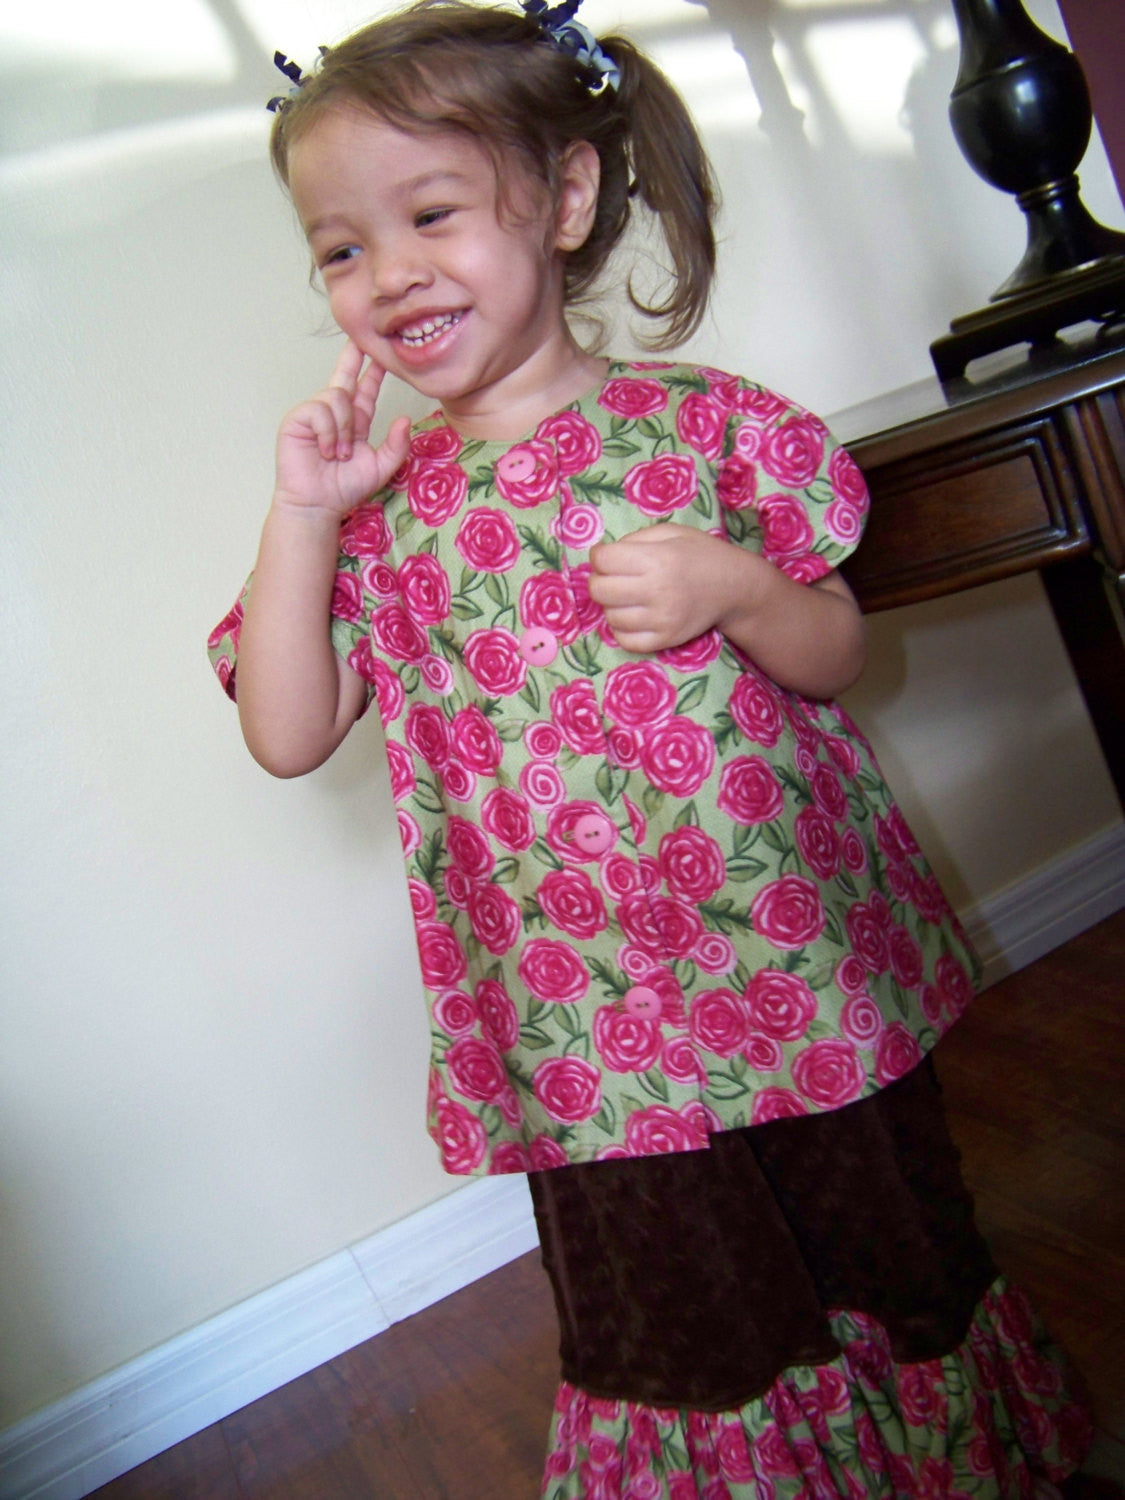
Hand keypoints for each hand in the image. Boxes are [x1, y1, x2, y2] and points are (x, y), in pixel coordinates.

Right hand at [273, 340, 411, 515]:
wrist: (318, 504)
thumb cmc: (344, 488)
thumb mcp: (380, 467)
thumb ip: (396, 446)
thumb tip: (405, 419)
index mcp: (354, 421)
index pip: (365, 390)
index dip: (373, 371)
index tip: (381, 354)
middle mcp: (334, 413)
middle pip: (344, 376)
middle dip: (351, 357)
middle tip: (360, 339)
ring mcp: (314, 414)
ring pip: (336, 398)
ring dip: (343, 429)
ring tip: (339, 454)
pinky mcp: (297, 419)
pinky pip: (320, 410)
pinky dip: (329, 433)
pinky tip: (327, 450)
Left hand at [588, 523, 760, 652]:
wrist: (734, 587)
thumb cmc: (700, 554)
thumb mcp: (670, 533)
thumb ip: (635, 540)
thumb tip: (602, 557)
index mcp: (657, 559)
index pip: (602, 560)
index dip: (600, 556)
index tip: (608, 556)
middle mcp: (657, 590)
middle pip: (600, 590)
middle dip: (600, 580)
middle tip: (614, 577)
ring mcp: (661, 619)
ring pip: (610, 617)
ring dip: (612, 605)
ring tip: (627, 596)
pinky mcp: (665, 639)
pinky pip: (625, 640)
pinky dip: (621, 629)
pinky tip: (633, 616)